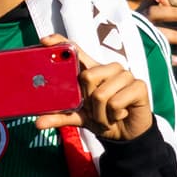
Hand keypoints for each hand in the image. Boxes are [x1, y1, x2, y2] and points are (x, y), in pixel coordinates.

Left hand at [35, 36, 151, 140]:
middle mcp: (109, 68)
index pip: (76, 51)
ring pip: (101, 94)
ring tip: (107, 116)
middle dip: (88, 102)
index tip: (45, 40)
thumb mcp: (79, 117)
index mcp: (93, 71)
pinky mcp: (139, 86)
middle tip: (95, 110)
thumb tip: (38, 123)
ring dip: (100, 114)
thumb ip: (60, 117)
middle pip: (87, 76)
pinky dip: (113, 116)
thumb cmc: (103, 118)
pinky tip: (120, 115)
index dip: (61, 43)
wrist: (126, 135)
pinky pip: (116, 103)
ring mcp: (125, 75)